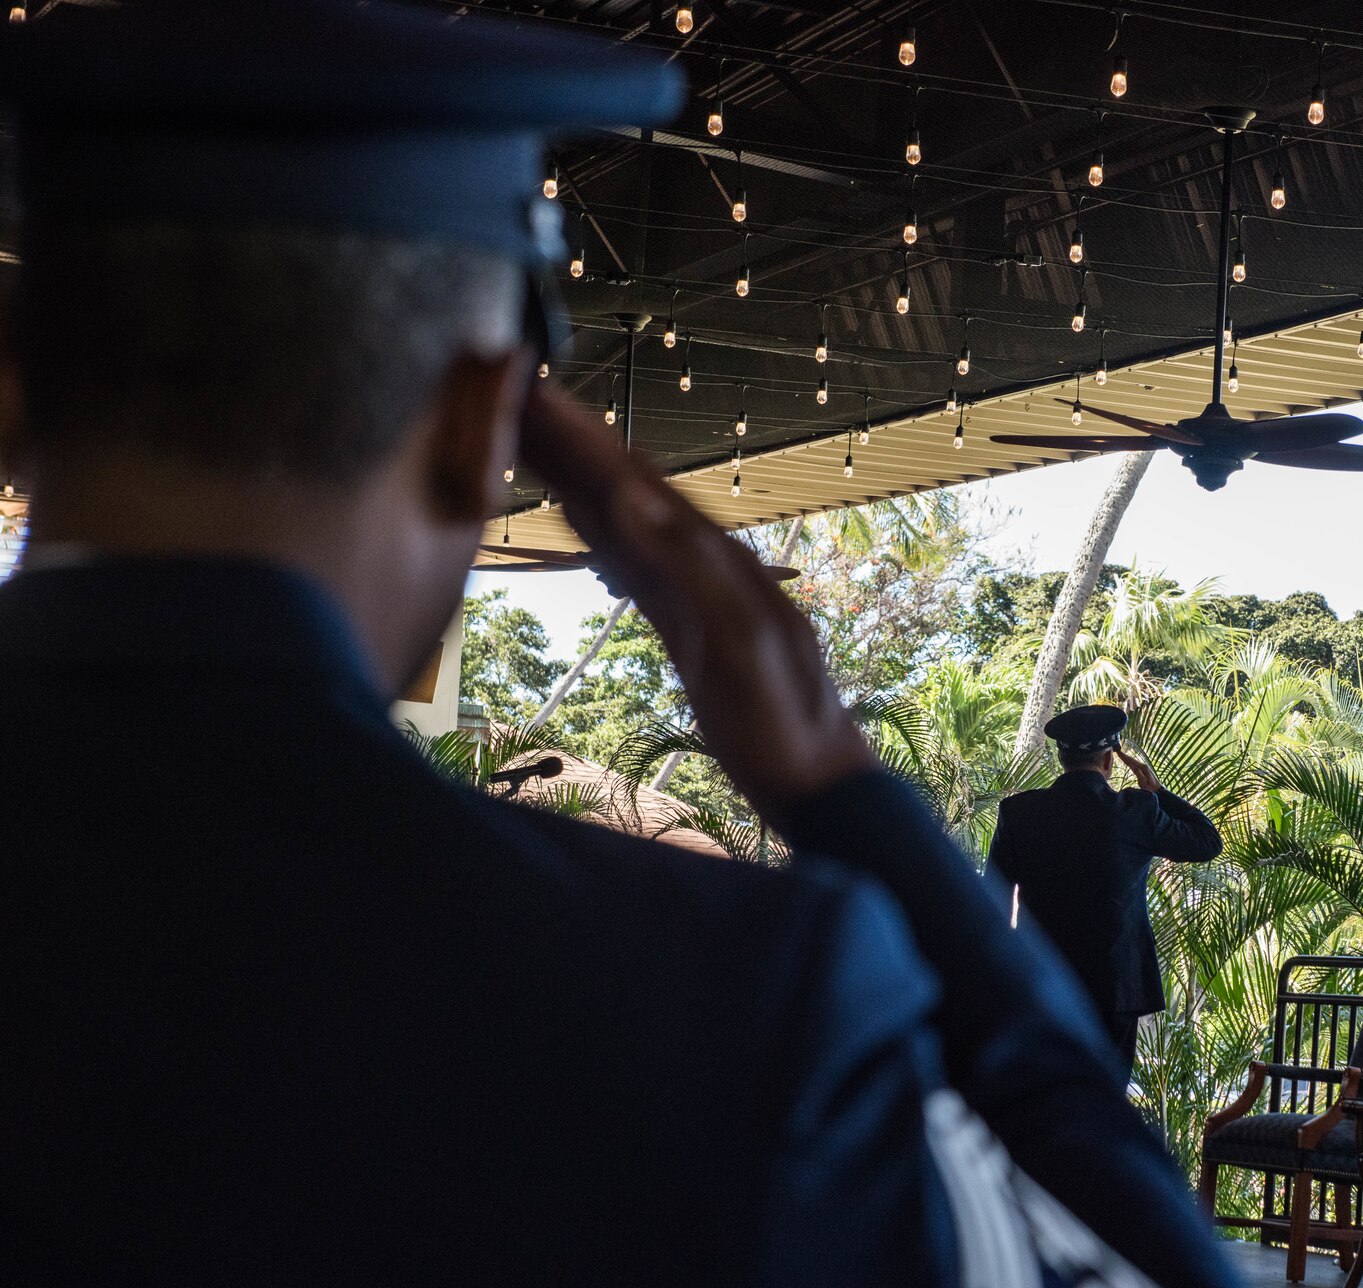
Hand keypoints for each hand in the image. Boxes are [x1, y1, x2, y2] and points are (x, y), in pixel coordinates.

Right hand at [517, 387, 876, 814]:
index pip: (639, 483)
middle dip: (571, 442)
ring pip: (625, 519)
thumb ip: (690, 569)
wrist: (816, 783)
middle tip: (507, 392)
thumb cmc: (783, 722)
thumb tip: (628, 497)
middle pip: (628, 488)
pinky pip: (633, 563)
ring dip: (577, 474)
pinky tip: (574, 510)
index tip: (532, 390)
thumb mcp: (740, 645)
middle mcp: (707, 564)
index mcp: (718, 560)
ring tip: (524, 432)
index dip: (586, 438)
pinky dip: (599, 529)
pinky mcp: (686, 627)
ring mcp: (695, 593)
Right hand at [1115, 748, 1160, 791]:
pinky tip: (1127, 761)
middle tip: (1117, 751)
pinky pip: (1135, 764)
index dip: (1124, 756)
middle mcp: (1143, 765)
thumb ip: (1138, 773)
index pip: (1131, 761)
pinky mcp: (1143, 770)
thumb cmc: (1150, 788)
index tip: (1118, 752)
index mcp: (1143, 767)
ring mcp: (1144, 767)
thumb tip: (1131, 765)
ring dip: (1127, 758)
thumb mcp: (1144, 782)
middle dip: (1124, 755)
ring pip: (1133, 761)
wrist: (1157, 790)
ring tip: (1120, 754)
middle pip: (1131, 759)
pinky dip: (1130, 761)